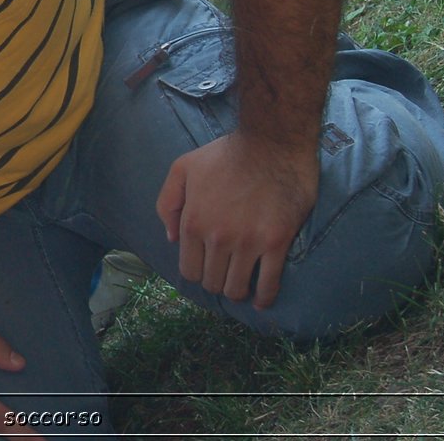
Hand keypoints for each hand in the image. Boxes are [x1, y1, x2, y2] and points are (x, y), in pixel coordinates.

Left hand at [155, 130, 318, 307]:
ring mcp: (247, 242)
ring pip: (236, 288)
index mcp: (193, 222)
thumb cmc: (226, 154)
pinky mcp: (276, 243)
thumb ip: (168, 203)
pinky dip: (264, 297)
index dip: (197, 273)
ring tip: (241, 285)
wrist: (271, 142)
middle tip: (225, 275)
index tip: (206, 269)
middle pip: (212, 282)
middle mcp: (217, 238)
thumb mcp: (182, 168)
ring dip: (237, 291)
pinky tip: (262, 300)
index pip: (189, 270)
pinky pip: (269, 283)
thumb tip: (170, 238)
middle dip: (216, 283)